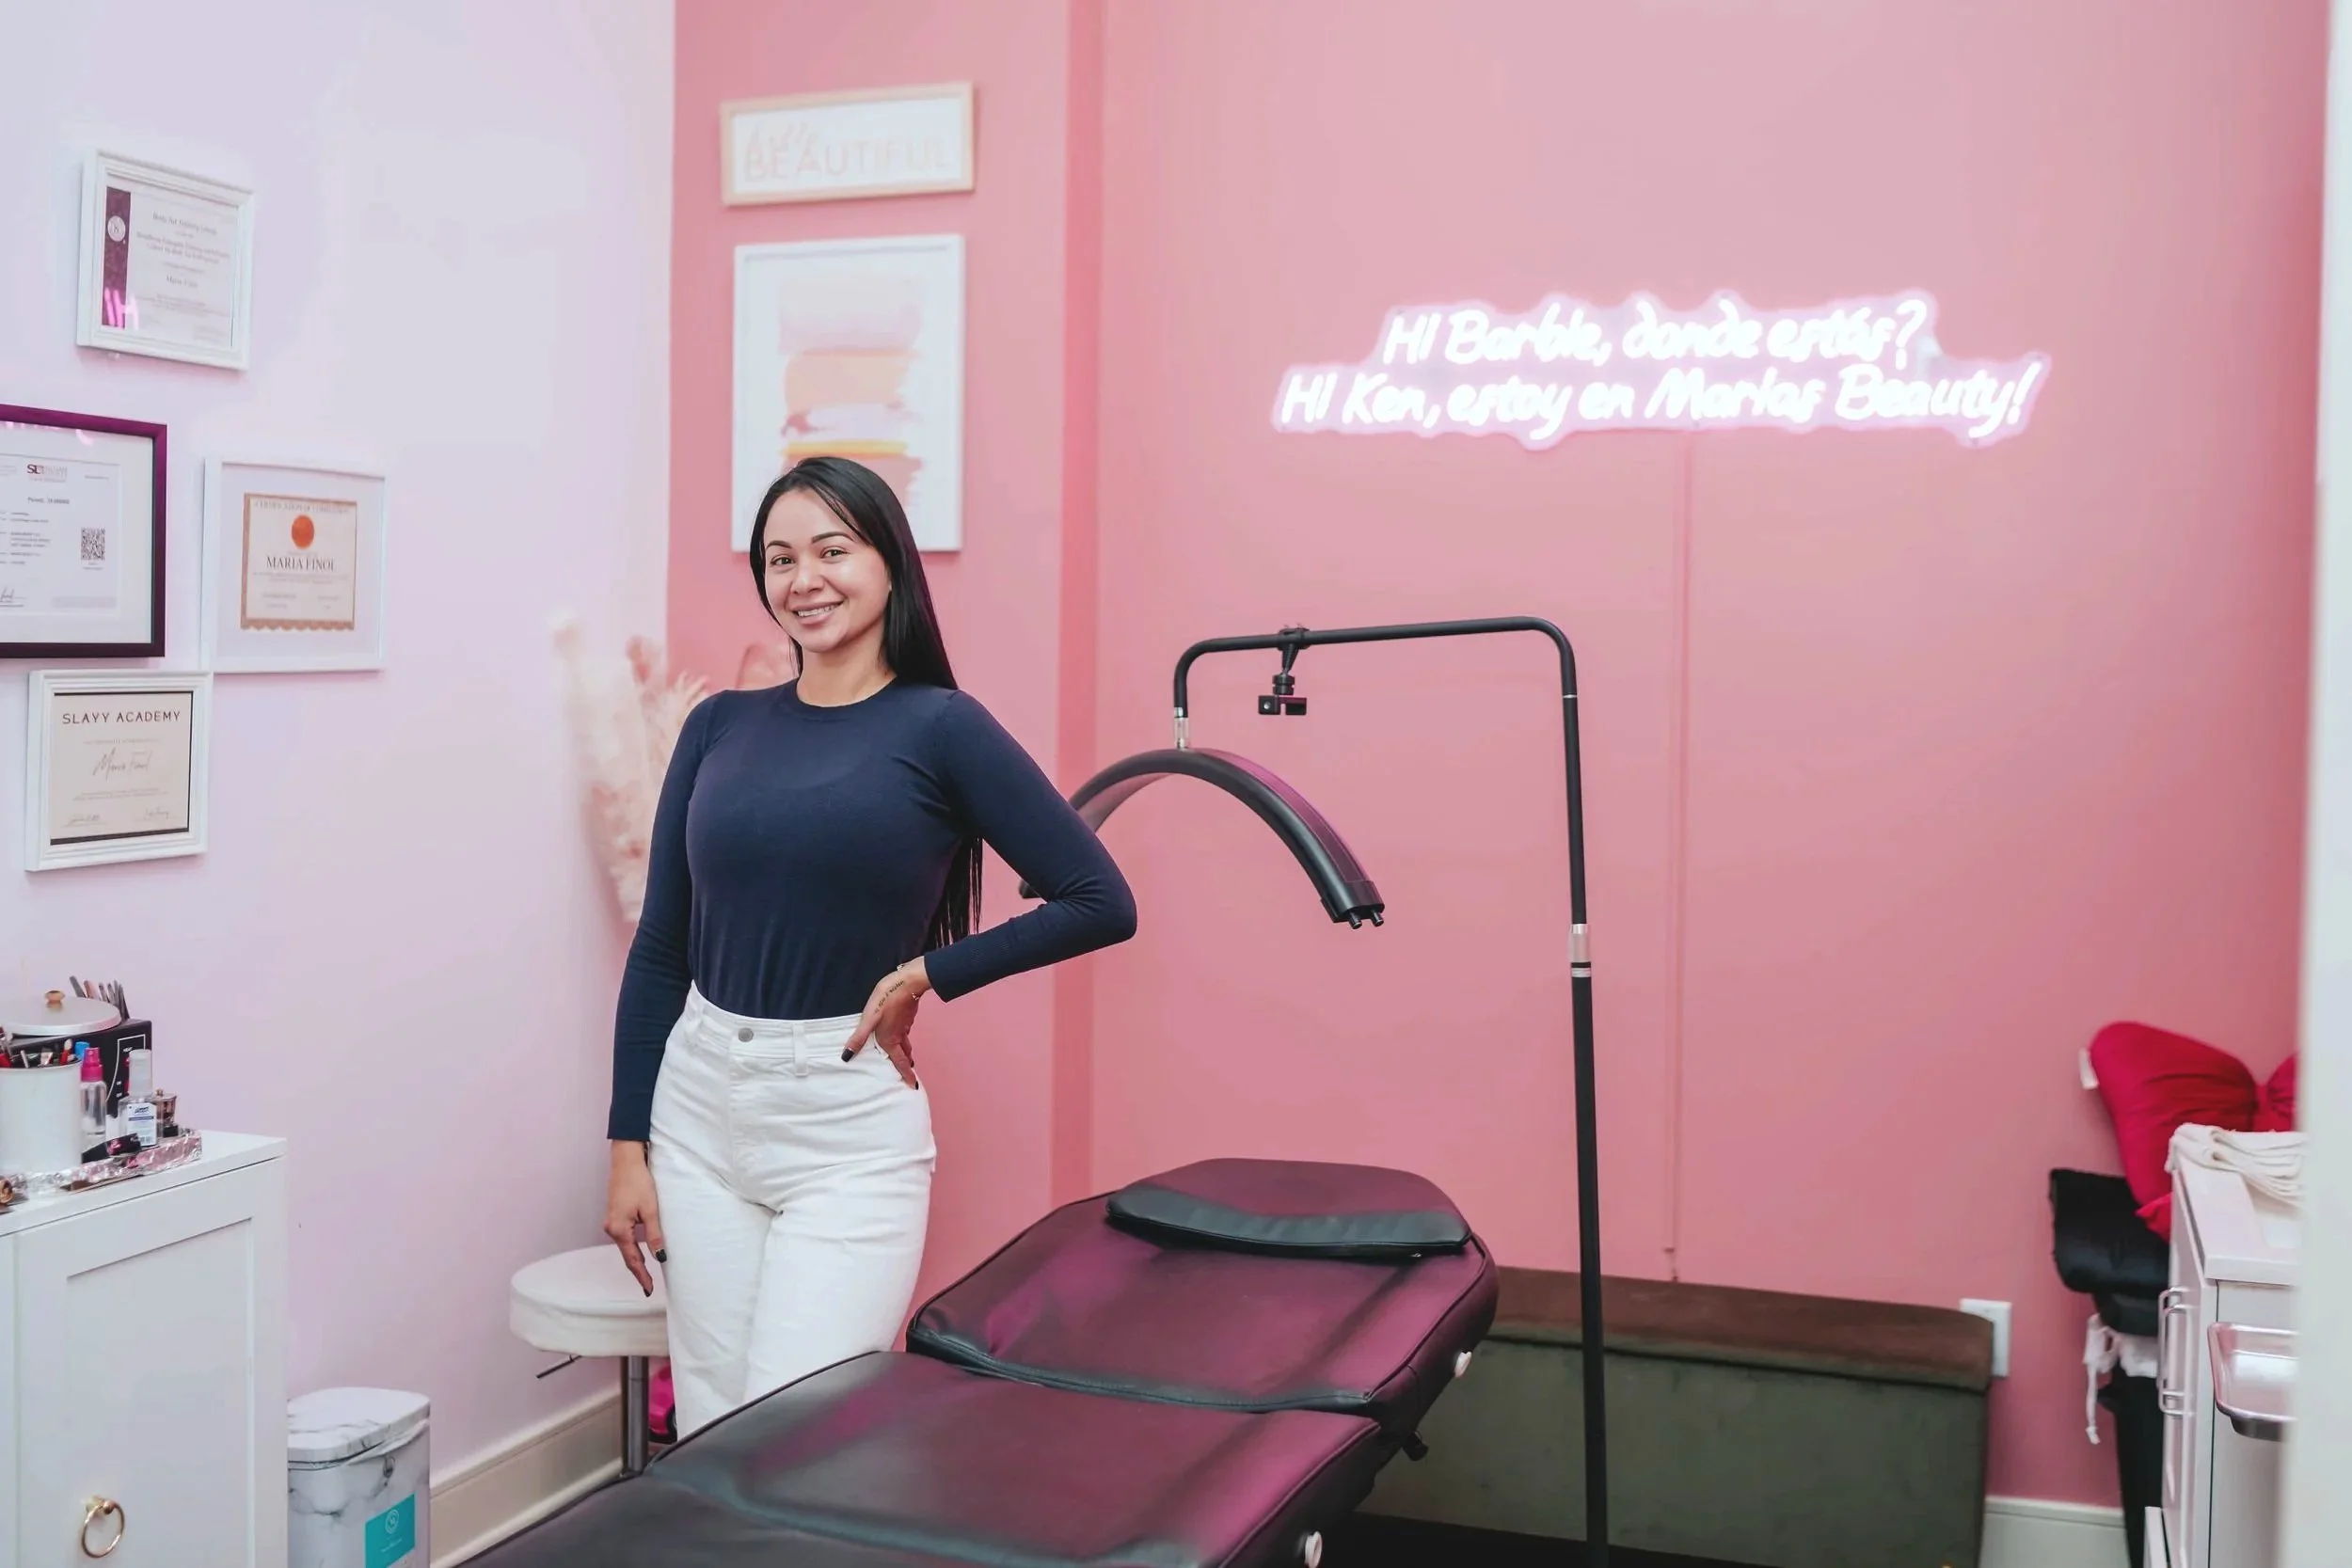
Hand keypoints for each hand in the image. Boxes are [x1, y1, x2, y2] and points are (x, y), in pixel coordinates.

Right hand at [605, 1142, 664, 1296]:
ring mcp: (611, 1222)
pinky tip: (640, 1252)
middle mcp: (611, 1228)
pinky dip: (632, 1247)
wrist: (626, 1161)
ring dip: (635, 1260)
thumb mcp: (651, 1210)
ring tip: (646, 1274)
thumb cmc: (638, 1182)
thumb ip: (654, 1235)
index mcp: (619, 1229)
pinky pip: (624, 1237)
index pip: (632, 1260)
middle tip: (648, 1287)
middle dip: (638, 1271)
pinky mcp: (615, 1215)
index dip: (642, 1275)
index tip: (649, 1289)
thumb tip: (660, 1257)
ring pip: (625, 1247)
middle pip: (626, 1256)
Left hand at [843, 958, 928, 1088]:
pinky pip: (905, 1031)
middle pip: (905, 1054)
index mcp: (890, 1039)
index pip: (900, 1062)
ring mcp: (905, 1025)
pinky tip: (900, 1032)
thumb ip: (858, 1038)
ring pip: (906, 1042)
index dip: (906, 1074)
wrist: (907, 982)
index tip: (912, 1085)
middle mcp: (899, 1035)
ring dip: (906, 1052)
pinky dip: (904, 1037)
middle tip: (908, 1073)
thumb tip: (847, 1056)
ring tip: (905, 1057)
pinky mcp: (907, 1015)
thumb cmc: (886, 999)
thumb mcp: (868, 1018)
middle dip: (906, 1065)